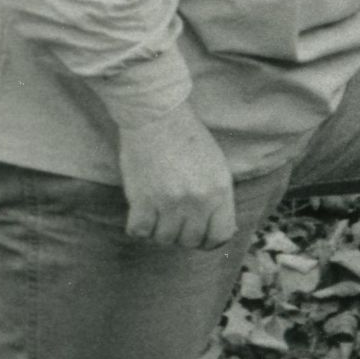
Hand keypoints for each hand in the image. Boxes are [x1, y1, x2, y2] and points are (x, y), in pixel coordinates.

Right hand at [117, 106, 235, 248]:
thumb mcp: (217, 167)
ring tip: (156, 213)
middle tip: (173, 220)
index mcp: (220, 192)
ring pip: (164, 239)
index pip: (221, 236)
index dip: (209, 240)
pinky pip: (139, 231)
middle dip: (181, 235)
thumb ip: (219, 199)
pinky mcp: (143, 200)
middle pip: (190, 241)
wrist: (157, 117)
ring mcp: (170, 202)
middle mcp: (198, 201)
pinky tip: (140, 213)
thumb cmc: (187, 139)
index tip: (198, 235)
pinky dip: (138, 226)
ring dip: (158, 230)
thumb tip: (221, 229)